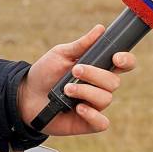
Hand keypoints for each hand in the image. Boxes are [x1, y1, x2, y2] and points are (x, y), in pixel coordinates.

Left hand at [16, 24, 136, 134]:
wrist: (26, 96)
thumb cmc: (45, 73)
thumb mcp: (60, 54)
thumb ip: (81, 44)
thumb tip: (100, 29)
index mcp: (99, 68)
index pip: (124, 64)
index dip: (127, 61)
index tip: (116, 57)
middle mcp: (100, 87)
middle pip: (114, 82)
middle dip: (95, 75)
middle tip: (75, 71)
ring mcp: (95, 105)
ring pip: (106, 99)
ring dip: (86, 92)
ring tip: (67, 89)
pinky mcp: (87, 122)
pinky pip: (101, 122)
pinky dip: (92, 115)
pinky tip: (78, 108)